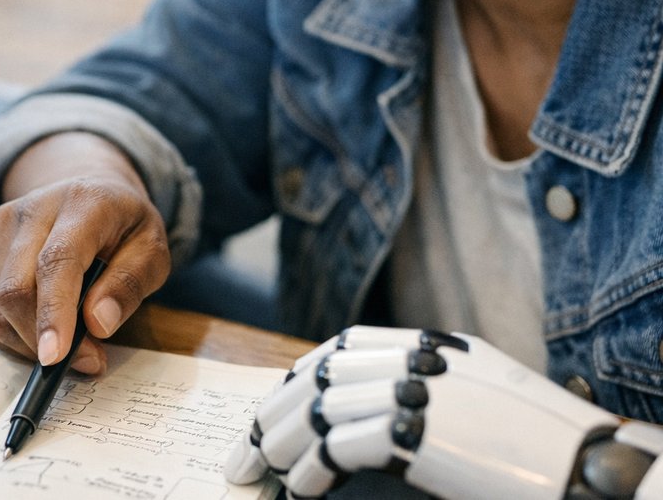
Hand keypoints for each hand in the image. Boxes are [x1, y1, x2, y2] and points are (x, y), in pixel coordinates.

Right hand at [0, 132, 170, 373]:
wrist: (87, 191)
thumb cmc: (123, 227)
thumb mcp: (151, 251)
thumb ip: (129, 284)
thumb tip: (98, 324)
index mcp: (82, 203)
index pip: (57, 261)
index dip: (54, 312)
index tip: (56, 357)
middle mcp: (31, 209)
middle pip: (17, 290)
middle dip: (44, 340)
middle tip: (87, 361)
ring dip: (30, 343)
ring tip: (69, 344)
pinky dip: (12, 334)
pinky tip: (41, 329)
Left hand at [225, 326, 622, 499]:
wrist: (589, 466)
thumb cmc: (539, 443)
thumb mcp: (480, 393)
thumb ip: (430, 384)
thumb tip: (373, 408)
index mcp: (432, 345)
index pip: (343, 346)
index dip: (300, 374)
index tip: (272, 403)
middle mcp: (420, 359)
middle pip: (318, 373)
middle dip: (270, 410)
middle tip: (242, 446)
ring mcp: (418, 392)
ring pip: (317, 406)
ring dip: (276, 441)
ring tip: (254, 470)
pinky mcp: (417, 433)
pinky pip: (338, 445)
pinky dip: (310, 469)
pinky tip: (299, 490)